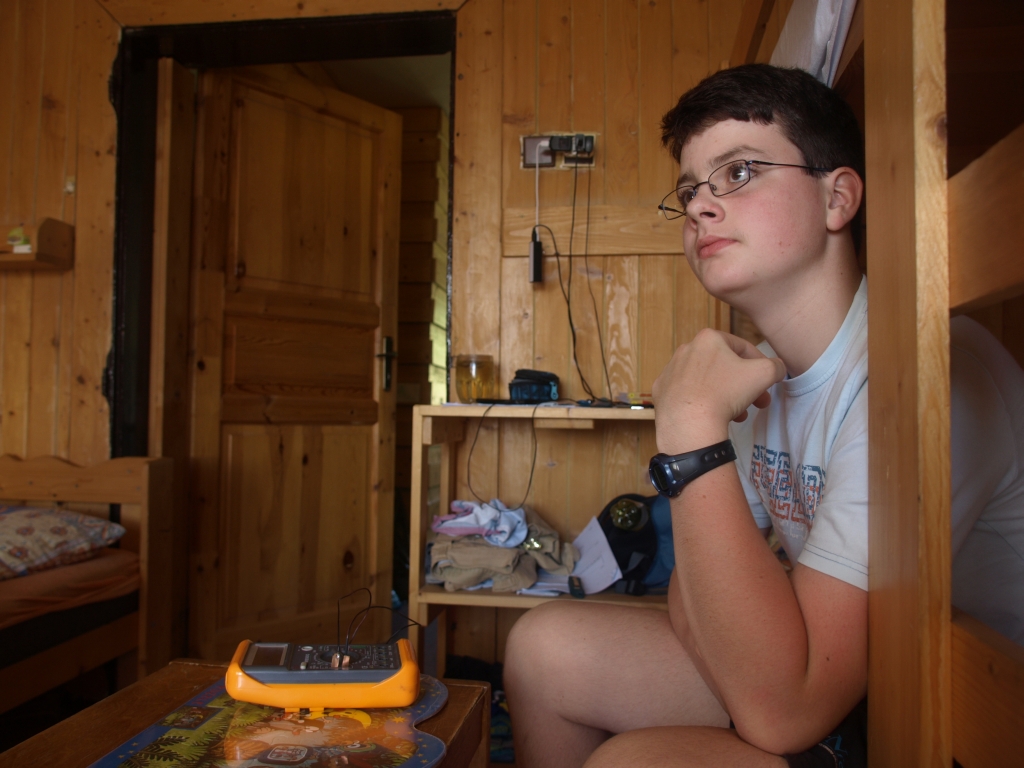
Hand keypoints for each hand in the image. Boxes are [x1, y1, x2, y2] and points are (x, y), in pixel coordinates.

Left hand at [652, 329, 785, 453]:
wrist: (689, 423)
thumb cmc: (725, 392)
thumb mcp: (764, 374)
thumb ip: (775, 366)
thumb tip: (777, 368)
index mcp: (708, 338)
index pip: (743, 348)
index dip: (761, 365)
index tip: (769, 382)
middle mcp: (686, 349)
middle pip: (724, 366)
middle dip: (744, 384)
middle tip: (758, 402)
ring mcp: (670, 371)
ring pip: (707, 381)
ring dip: (726, 395)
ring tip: (738, 414)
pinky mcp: (661, 392)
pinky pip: (688, 395)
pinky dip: (702, 403)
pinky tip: (713, 417)